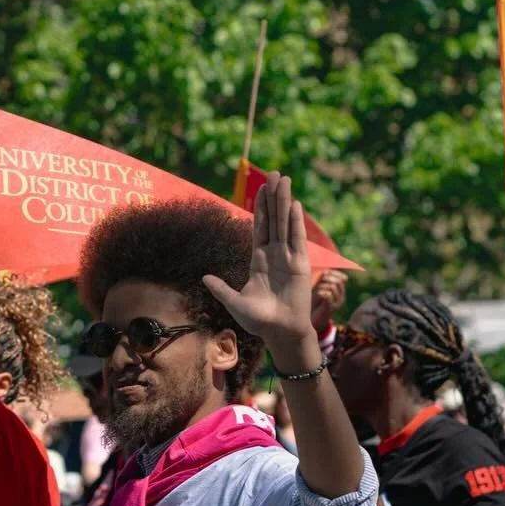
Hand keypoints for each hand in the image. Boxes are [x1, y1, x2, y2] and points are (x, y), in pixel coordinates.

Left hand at [203, 173, 314, 347]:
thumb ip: (221, 289)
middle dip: (273, 197)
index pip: (259, 227)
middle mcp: (274, 255)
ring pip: (285, 223)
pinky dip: (295, 222)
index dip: (260, 207)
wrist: (280, 332)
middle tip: (274, 173)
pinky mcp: (300, 265)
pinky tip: (295, 205)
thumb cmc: (259, 321)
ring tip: (285, 180)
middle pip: (273, 219)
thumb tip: (204, 277)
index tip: (261, 188)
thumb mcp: (235, 303)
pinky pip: (296, 239)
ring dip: (285, 202)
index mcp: (259, 260)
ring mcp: (288, 258)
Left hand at [311, 270, 347, 336]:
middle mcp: (341, 297)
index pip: (342, 278)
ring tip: (316, 291)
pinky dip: (321, 292)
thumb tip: (325, 270)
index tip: (323, 273)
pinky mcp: (331, 308)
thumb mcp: (318, 289)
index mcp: (340, 292)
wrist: (312, 321)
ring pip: (333, 287)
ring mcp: (337, 303)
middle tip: (318, 284)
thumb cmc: (314, 303)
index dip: (333, 273)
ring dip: (322, 286)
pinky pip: (329, 295)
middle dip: (326, 279)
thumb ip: (322, 280)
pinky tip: (317, 294)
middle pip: (338, 281)